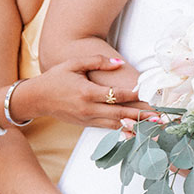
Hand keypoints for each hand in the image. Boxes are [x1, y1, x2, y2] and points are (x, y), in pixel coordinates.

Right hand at [21, 54, 151, 129]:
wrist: (36, 98)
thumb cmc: (55, 78)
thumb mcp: (74, 64)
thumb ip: (98, 62)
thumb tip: (120, 63)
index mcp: (86, 93)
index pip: (115, 95)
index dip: (133, 94)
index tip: (148, 93)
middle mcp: (88, 109)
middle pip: (119, 114)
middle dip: (140, 116)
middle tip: (158, 118)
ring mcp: (87, 119)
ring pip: (115, 125)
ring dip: (134, 126)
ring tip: (152, 128)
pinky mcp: (85, 125)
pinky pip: (107, 128)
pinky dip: (122, 130)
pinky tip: (134, 132)